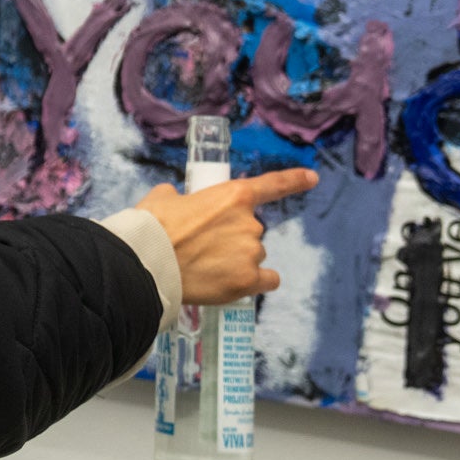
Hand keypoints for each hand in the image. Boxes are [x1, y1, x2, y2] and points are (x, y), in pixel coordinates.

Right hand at [135, 168, 316, 304]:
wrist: (147, 263)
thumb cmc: (152, 227)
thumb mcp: (163, 198)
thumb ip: (179, 196)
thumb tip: (176, 199)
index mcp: (232, 196)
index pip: (272, 185)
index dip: (294, 180)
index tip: (312, 178)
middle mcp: (249, 223)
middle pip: (251, 230)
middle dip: (231, 237)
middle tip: (202, 246)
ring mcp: (251, 254)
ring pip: (253, 255)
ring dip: (237, 259)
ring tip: (205, 267)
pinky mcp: (247, 281)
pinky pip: (265, 280)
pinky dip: (253, 280)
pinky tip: (233, 282)